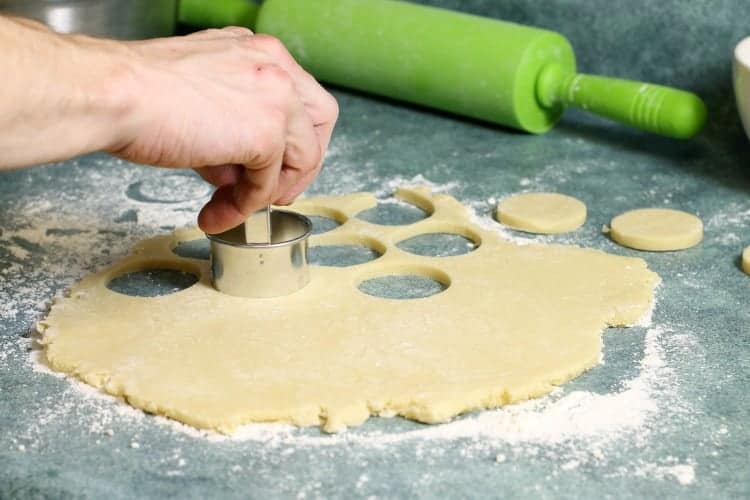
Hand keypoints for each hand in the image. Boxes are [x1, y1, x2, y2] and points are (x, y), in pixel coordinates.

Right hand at [112, 27, 338, 233]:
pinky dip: (245, 207)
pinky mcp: (265, 133)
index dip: (295, 136)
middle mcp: (274, 66)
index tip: (277, 165)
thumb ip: (232, 121)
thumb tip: (237, 167)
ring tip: (234, 208)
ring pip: (305, 156)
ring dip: (271, 191)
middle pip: (322, 120)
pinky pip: (268, 184)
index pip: (300, 96)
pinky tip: (217, 214)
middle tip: (276, 191)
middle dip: (304, 162)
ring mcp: (275, 98)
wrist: (110, 93)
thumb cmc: (136, 92)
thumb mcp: (201, 94)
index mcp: (257, 51)